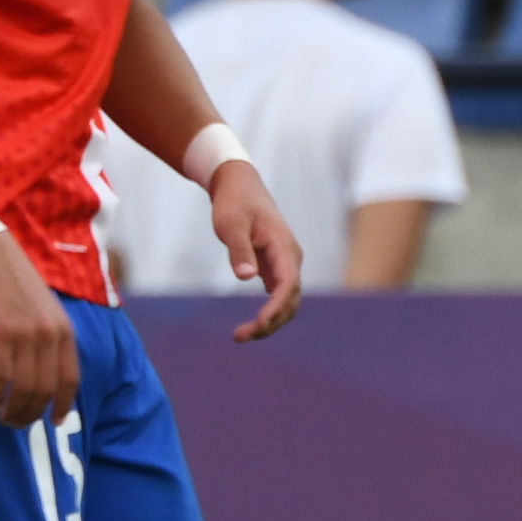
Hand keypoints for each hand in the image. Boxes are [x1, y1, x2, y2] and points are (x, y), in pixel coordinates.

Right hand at [0, 233, 75, 422]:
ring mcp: (26, 334)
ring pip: (24, 388)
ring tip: (3, 417)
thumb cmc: (13, 279)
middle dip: (32, 413)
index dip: (63, 405)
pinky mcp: (0, 332)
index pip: (70, 379)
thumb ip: (50, 335)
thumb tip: (45, 371)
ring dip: (14, 410)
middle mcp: (50, 334)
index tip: (53, 422)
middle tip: (17, 424)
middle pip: (46, 389)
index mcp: (64, 329)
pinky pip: (1, 376)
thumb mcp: (44, 306)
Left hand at [207, 163, 304, 336]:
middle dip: (270, 322)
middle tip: (240, 336)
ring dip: (270, 321)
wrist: (239, 185)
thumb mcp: (231, 224)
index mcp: (284, 248)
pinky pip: (278, 296)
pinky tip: (252, 325)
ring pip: (286, 301)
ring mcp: (285, 264)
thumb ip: (239, 250)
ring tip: (241, 335)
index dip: (276, 308)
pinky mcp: (275, 267)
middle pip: (290, 300)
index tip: (259, 323)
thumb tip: (246, 277)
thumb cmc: (235, 202)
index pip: (288, 285)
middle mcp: (290, 259)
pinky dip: (268, 313)